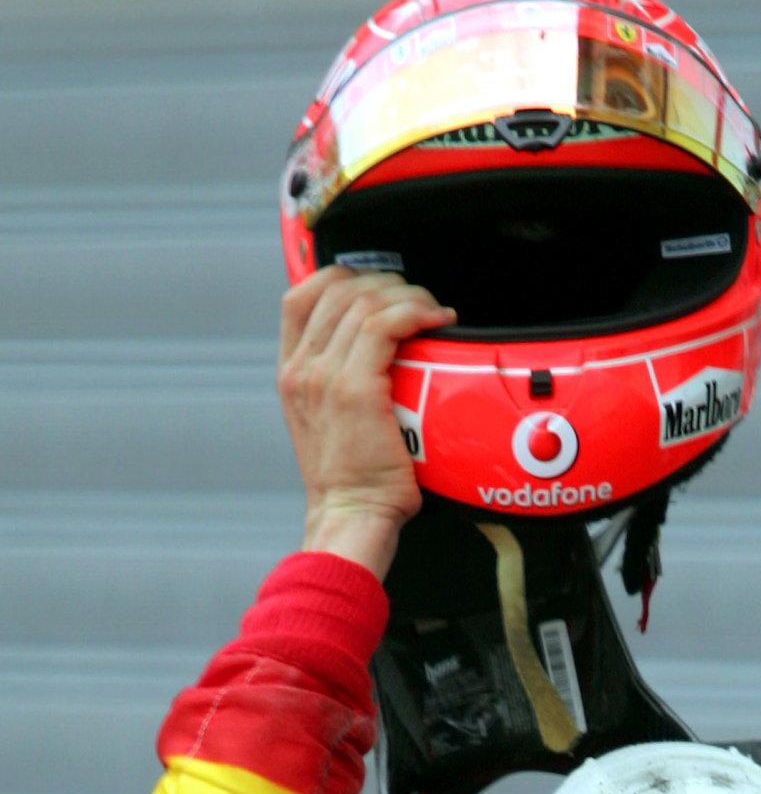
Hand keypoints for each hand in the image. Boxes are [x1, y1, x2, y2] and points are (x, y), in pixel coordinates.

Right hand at [277, 266, 456, 576]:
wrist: (351, 517)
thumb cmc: (355, 483)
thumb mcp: (332, 427)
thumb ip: (341, 388)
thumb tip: (383, 362)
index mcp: (291, 374)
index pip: (302, 295)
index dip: (343, 276)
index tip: (380, 287)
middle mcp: (301, 368)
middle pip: (338, 288)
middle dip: (387, 282)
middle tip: (420, 301)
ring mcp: (323, 375)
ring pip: (364, 301)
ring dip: (408, 295)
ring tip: (434, 311)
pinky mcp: (354, 388)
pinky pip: (385, 324)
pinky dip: (415, 312)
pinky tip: (435, 320)